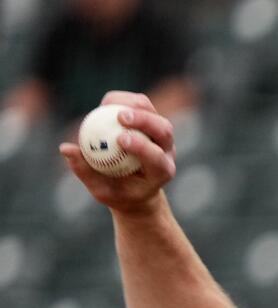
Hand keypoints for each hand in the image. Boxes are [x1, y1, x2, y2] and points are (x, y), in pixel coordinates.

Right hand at [58, 91, 175, 215]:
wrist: (135, 187)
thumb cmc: (118, 193)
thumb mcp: (101, 190)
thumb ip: (84, 171)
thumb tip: (65, 148)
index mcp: (161, 172)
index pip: (157, 157)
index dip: (142, 146)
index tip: (121, 139)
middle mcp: (167, 152)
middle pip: (164, 130)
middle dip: (144, 120)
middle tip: (120, 116)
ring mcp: (162, 136)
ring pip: (154, 113)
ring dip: (132, 104)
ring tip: (107, 105)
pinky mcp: (151, 123)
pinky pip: (141, 105)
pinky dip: (124, 100)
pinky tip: (106, 103)